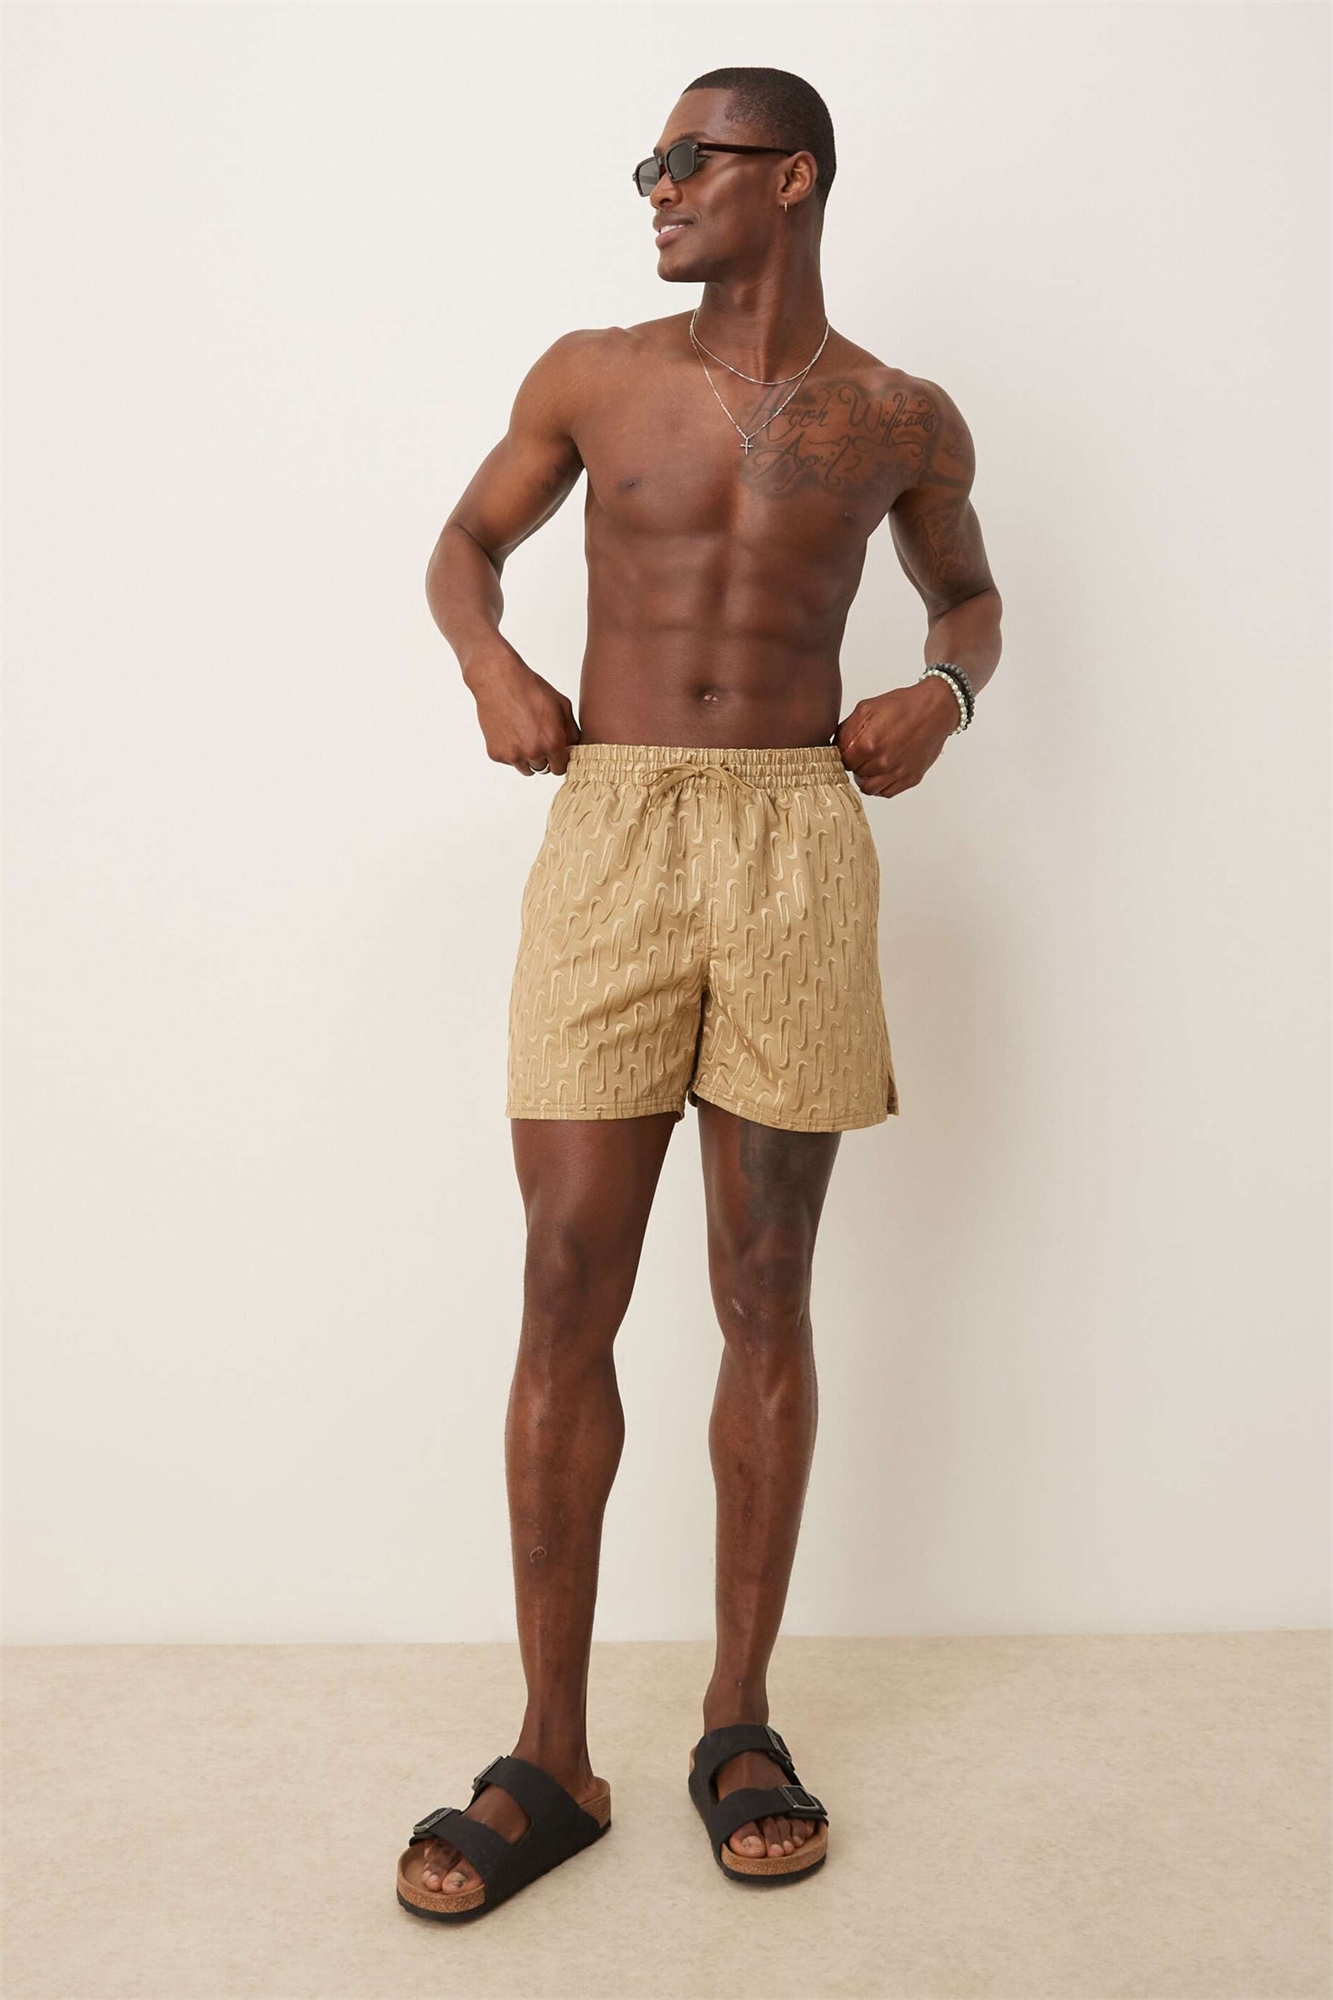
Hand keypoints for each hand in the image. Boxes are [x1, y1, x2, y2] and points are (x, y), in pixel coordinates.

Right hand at [466, 645, 581, 775]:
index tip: (556, 752)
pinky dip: (510, 751)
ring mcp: (513, 755)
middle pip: (543, 769)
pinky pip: (509, 761)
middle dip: (544, 757)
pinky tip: (510, 731)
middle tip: (537, 737)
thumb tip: (575, 748)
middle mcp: (533, 753)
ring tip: (524, 734)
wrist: (498, 679)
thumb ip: (571, 731)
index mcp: (552, 742)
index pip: (561, 769)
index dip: (559, 759)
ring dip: (527, 758)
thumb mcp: (562, 705)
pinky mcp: (496, 754)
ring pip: (526, 768)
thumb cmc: (530, 688)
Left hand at [834, 678, 957, 797]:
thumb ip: (846, 730)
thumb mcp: (867, 708)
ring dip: (866, 777)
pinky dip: (881, 785)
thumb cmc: (902, 706)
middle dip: (856, 763)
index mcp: (868, 744)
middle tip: (863, 752)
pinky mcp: (910, 779)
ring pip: (868, 788)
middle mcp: (882, 762)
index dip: (843, 754)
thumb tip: (835, 747)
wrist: (935, 710)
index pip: (842, 761)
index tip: (849, 749)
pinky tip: (883, 771)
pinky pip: (886, 792)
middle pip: (854, 774)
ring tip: (871, 763)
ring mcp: (897, 773)